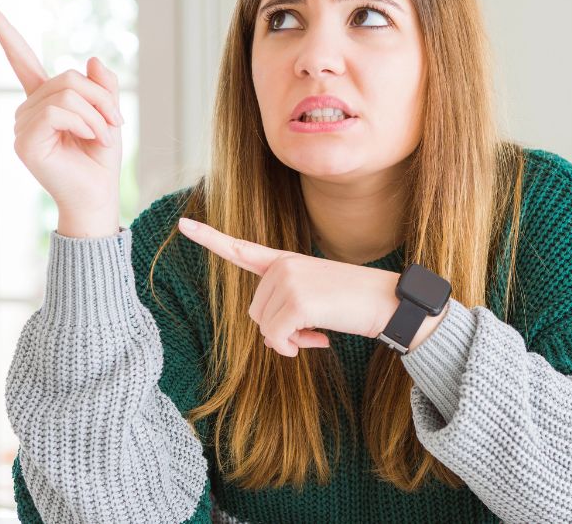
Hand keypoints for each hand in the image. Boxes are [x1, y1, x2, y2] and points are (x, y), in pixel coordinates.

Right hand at [0, 0, 123, 228]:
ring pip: (66, 93)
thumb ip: (103, 87)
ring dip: (96, 114)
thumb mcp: (109, 115)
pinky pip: (58, 111)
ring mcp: (23, 125)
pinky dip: (85, 122)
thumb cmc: (100, 159)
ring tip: (103, 137)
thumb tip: (92, 58)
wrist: (98, 195)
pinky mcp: (26, 142)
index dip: (2, 30)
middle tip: (115, 125)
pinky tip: (91, 139)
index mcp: (44, 100)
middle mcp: (28, 110)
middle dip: (101, 98)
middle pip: (67, 77)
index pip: (20, 58)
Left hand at [177, 217, 400, 356]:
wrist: (389, 303)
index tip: (182, 224)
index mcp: (286, 261)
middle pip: (255, 312)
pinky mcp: (296, 301)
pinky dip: (293, 347)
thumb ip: (286, 311)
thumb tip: (271, 340)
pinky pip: (276, 339)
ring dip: (289, 341)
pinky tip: (320, 340)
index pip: (241, 249)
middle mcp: (283, 266)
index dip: (209, 238)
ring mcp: (288, 280)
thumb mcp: (316, 301)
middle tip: (312, 330)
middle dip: (281, 330)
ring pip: (264, 328)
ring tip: (318, 332)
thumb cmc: (355, 304)